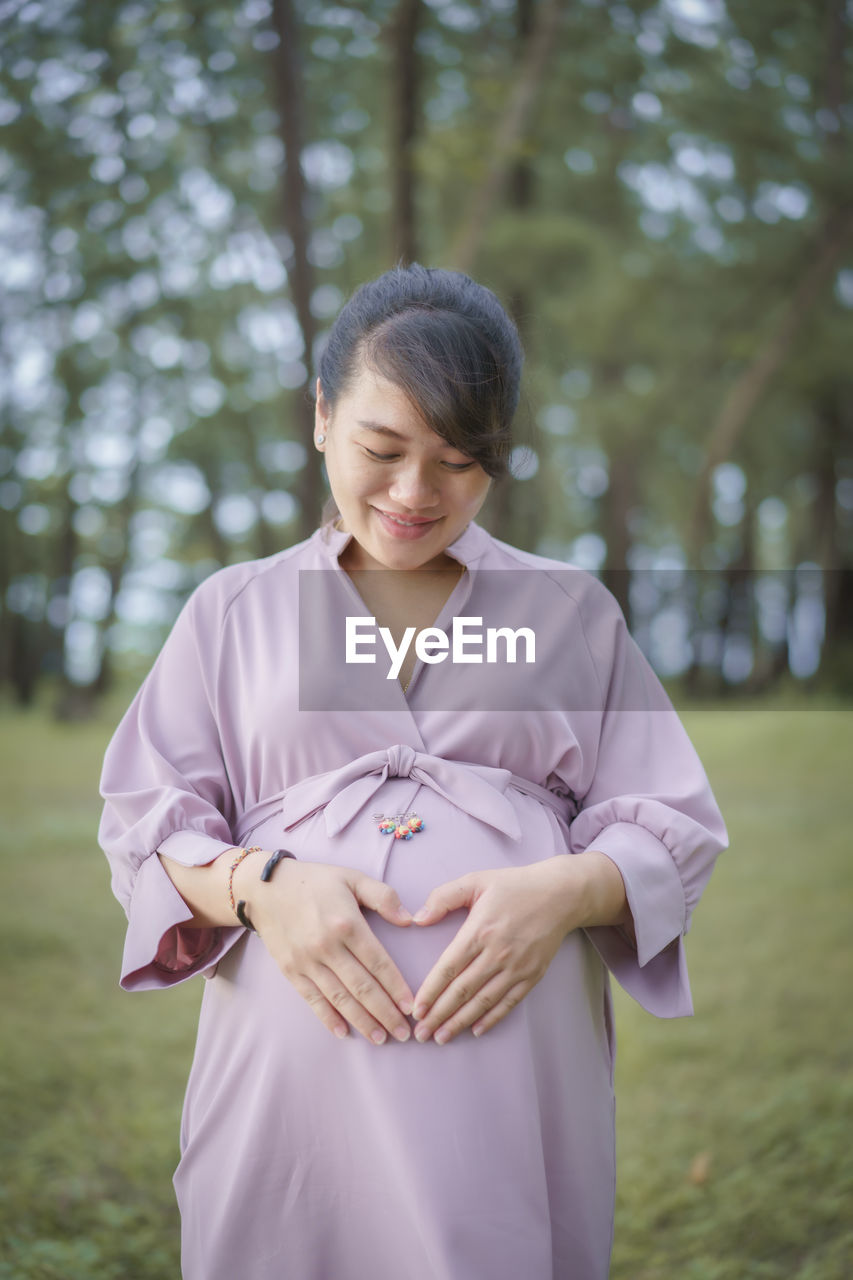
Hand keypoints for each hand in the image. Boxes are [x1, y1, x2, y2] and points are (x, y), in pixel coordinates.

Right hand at [240, 858, 414, 1045]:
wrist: (266, 888)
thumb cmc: (315, 881)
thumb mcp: (352, 878)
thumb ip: (383, 896)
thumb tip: (409, 919)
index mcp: (347, 923)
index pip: (377, 962)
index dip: (396, 987)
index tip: (410, 1006)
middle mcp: (327, 946)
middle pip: (362, 987)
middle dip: (385, 1013)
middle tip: (403, 1034)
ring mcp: (307, 961)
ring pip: (339, 998)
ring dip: (362, 1021)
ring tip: (380, 1038)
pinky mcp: (291, 970)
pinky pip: (313, 999)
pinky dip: (328, 1018)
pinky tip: (344, 1033)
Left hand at [410, 854, 624, 1044]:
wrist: (560, 894)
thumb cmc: (514, 886)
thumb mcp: (475, 880)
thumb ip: (444, 897)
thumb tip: (417, 919)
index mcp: (479, 930)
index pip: (449, 968)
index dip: (431, 991)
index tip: (415, 1010)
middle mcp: (497, 953)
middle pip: (462, 991)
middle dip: (439, 1015)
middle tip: (421, 1034)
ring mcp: (516, 967)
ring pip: (483, 1001)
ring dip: (460, 1022)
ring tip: (441, 1038)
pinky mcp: (532, 975)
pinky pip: (508, 1002)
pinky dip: (492, 1019)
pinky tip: (476, 1030)